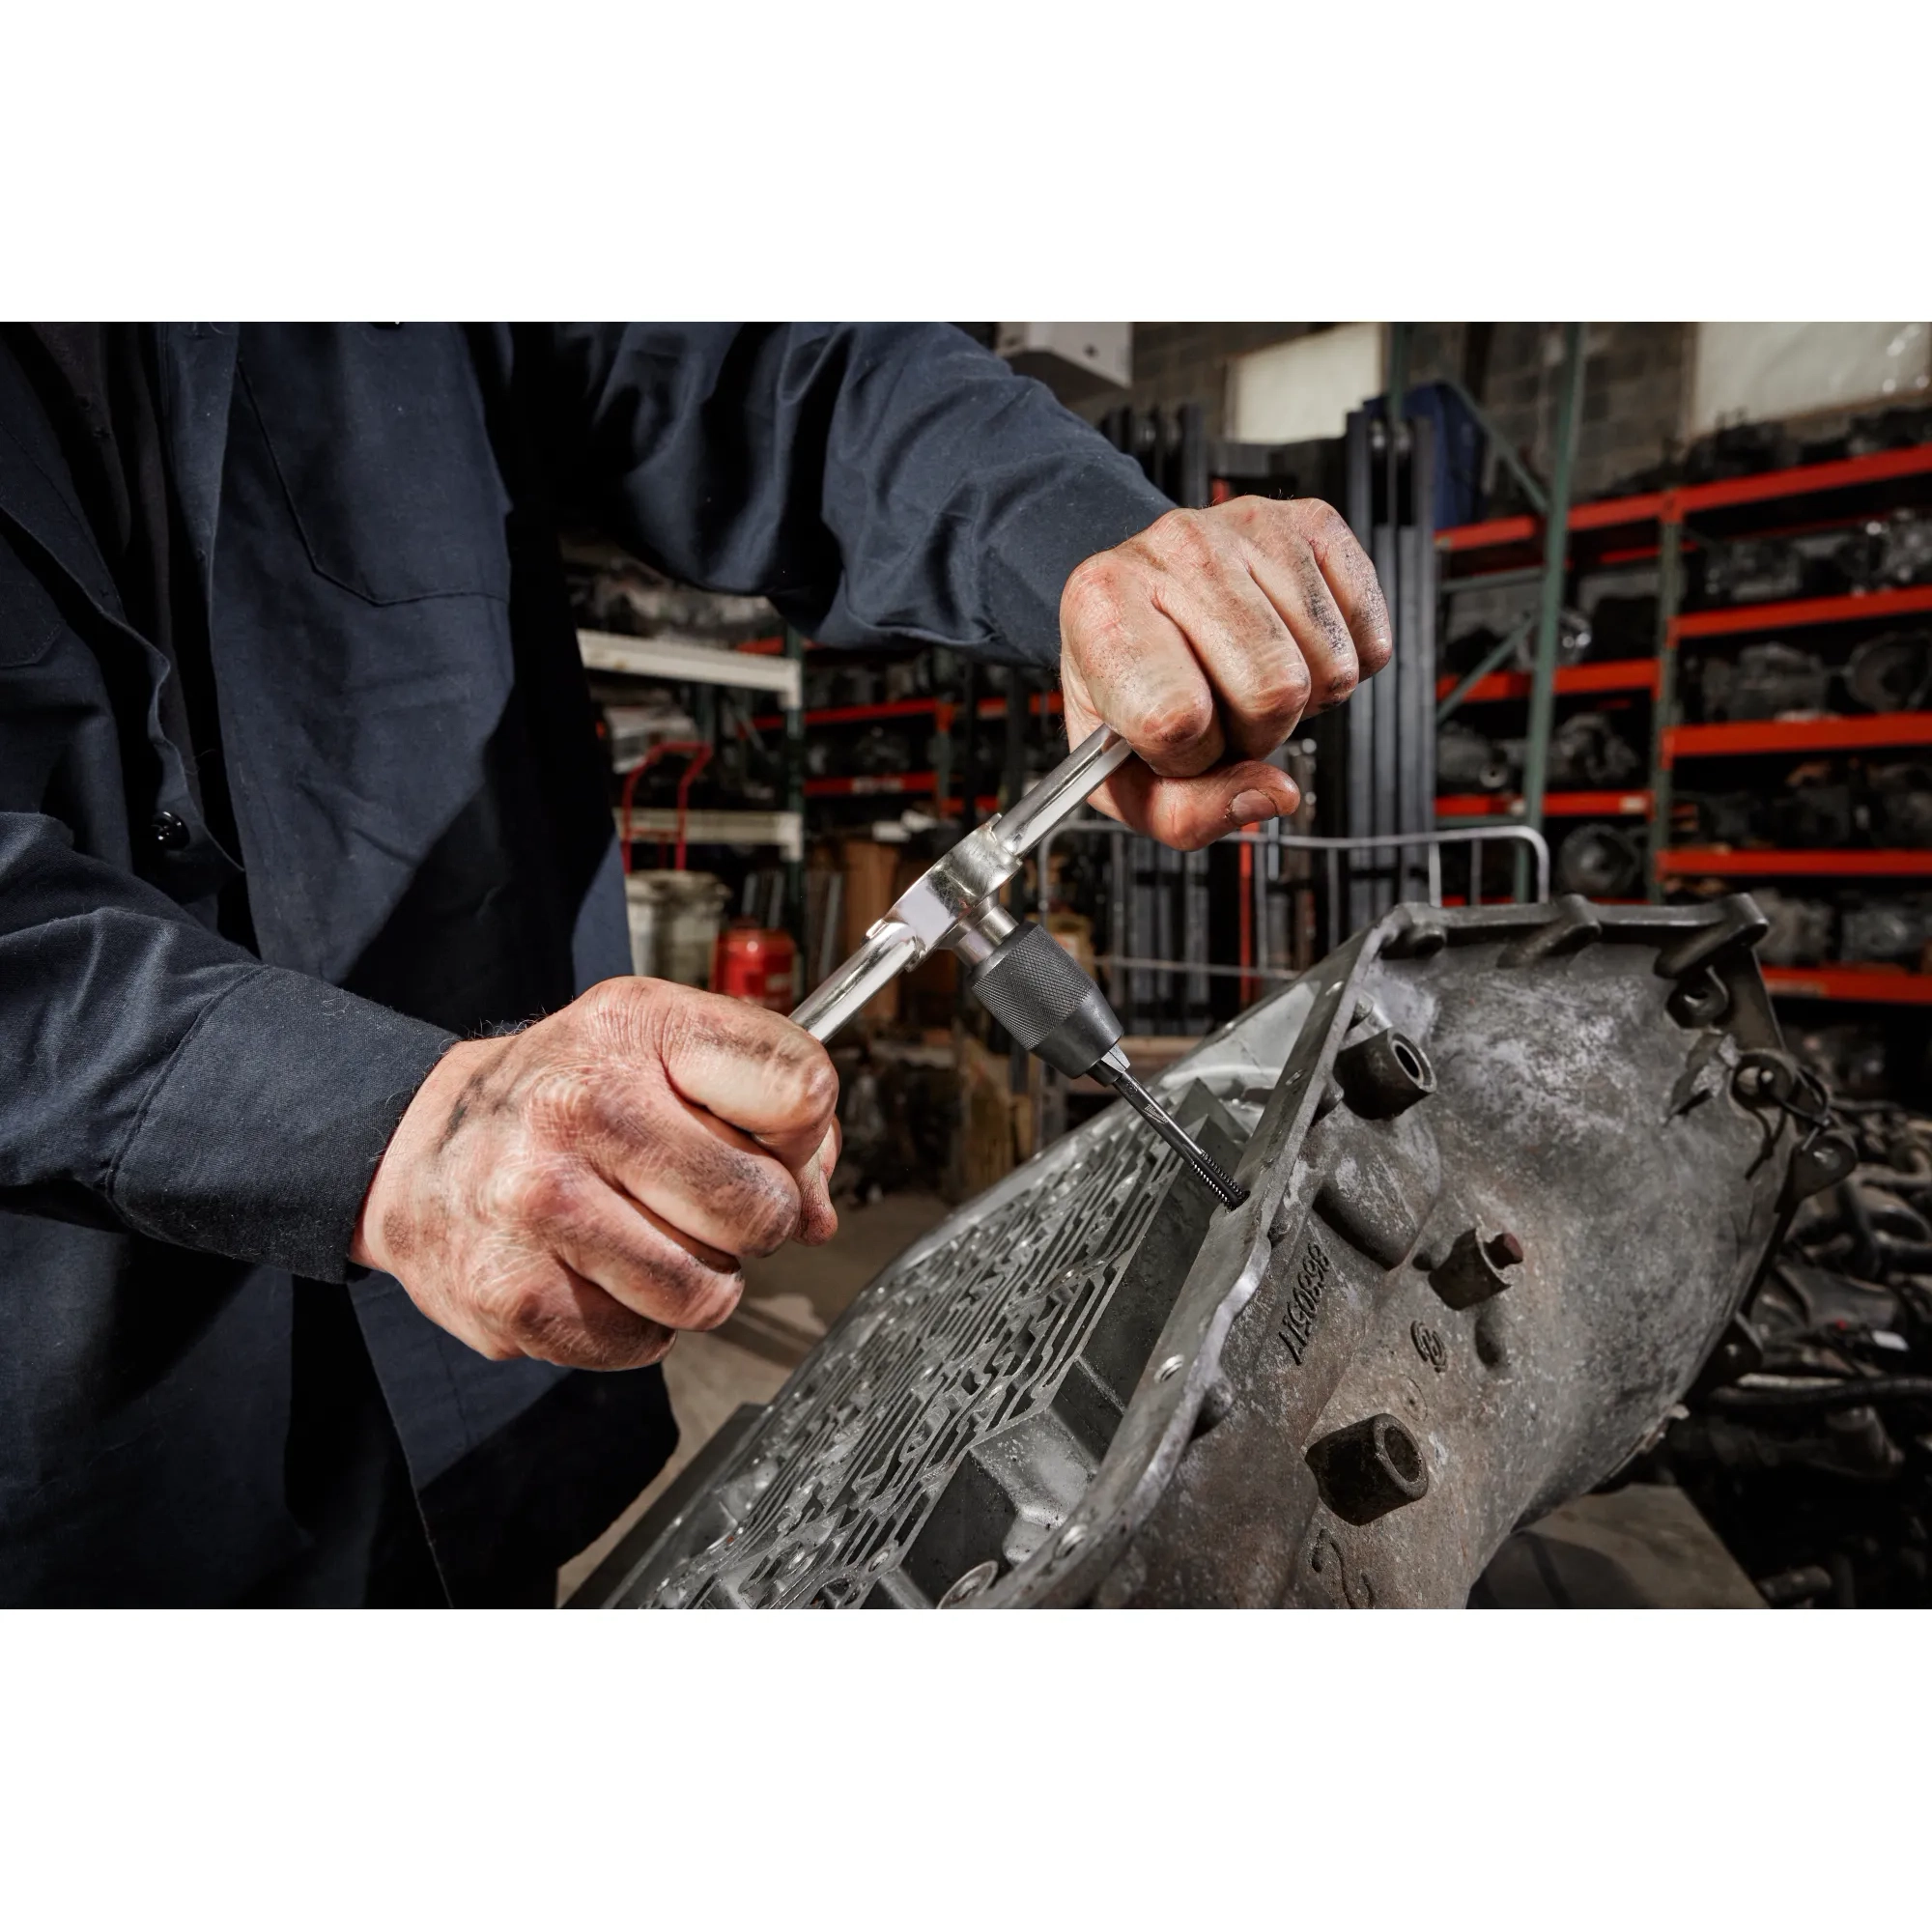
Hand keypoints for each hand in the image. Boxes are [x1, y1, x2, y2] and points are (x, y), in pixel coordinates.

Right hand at [351, 977, 839, 1369]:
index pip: (801, 1090)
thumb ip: (764, 1107)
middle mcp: (581, 1106)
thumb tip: (817, 1213)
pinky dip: (634, 1325)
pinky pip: (639, 1343)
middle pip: (763, 1209)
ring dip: (695, 1283)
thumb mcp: (662, 1048)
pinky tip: (599, 1273)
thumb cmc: (561, 1093)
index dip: (805, 1136)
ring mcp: (540, 1202)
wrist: (416, 1147)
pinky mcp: (512, 1292)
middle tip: (698, 1203)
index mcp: (637, 1027)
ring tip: (648, 1240)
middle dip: (749, 1222)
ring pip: (707, 1292)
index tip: (771, 1143)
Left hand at [1059, 496, 1391, 848]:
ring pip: (1330, 669)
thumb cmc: (1127, 687)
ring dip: (1302, 701)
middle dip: (1256, 732)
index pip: (1176, 717)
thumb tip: (1273, 796)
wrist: (1137, 599)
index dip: (1188, 756)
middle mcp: (1175, 550)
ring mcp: (1248, 529)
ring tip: (1252, 678)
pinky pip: (1369, 638)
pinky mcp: (1313, 523)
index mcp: (1103, 607)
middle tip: (1223, 713)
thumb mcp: (1119, 774)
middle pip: (1273, 690)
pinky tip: (1293, 650)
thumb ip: (1185, 813)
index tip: (1172, 741)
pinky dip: (1344, 667)